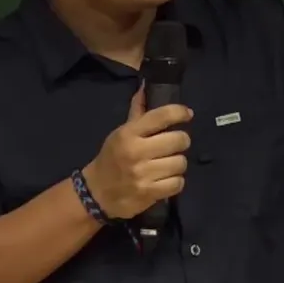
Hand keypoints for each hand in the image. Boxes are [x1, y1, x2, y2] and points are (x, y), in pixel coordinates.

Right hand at [82, 86, 192, 219]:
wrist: (97, 193)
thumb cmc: (112, 158)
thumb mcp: (121, 133)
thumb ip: (137, 112)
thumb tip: (146, 89)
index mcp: (129, 133)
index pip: (162, 116)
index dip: (179, 112)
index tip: (187, 114)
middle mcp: (136, 152)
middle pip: (178, 140)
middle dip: (181, 141)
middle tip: (175, 144)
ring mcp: (143, 174)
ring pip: (180, 162)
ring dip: (178, 163)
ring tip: (168, 164)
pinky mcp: (149, 193)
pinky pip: (178, 183)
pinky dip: (175, 181)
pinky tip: (166, 179)